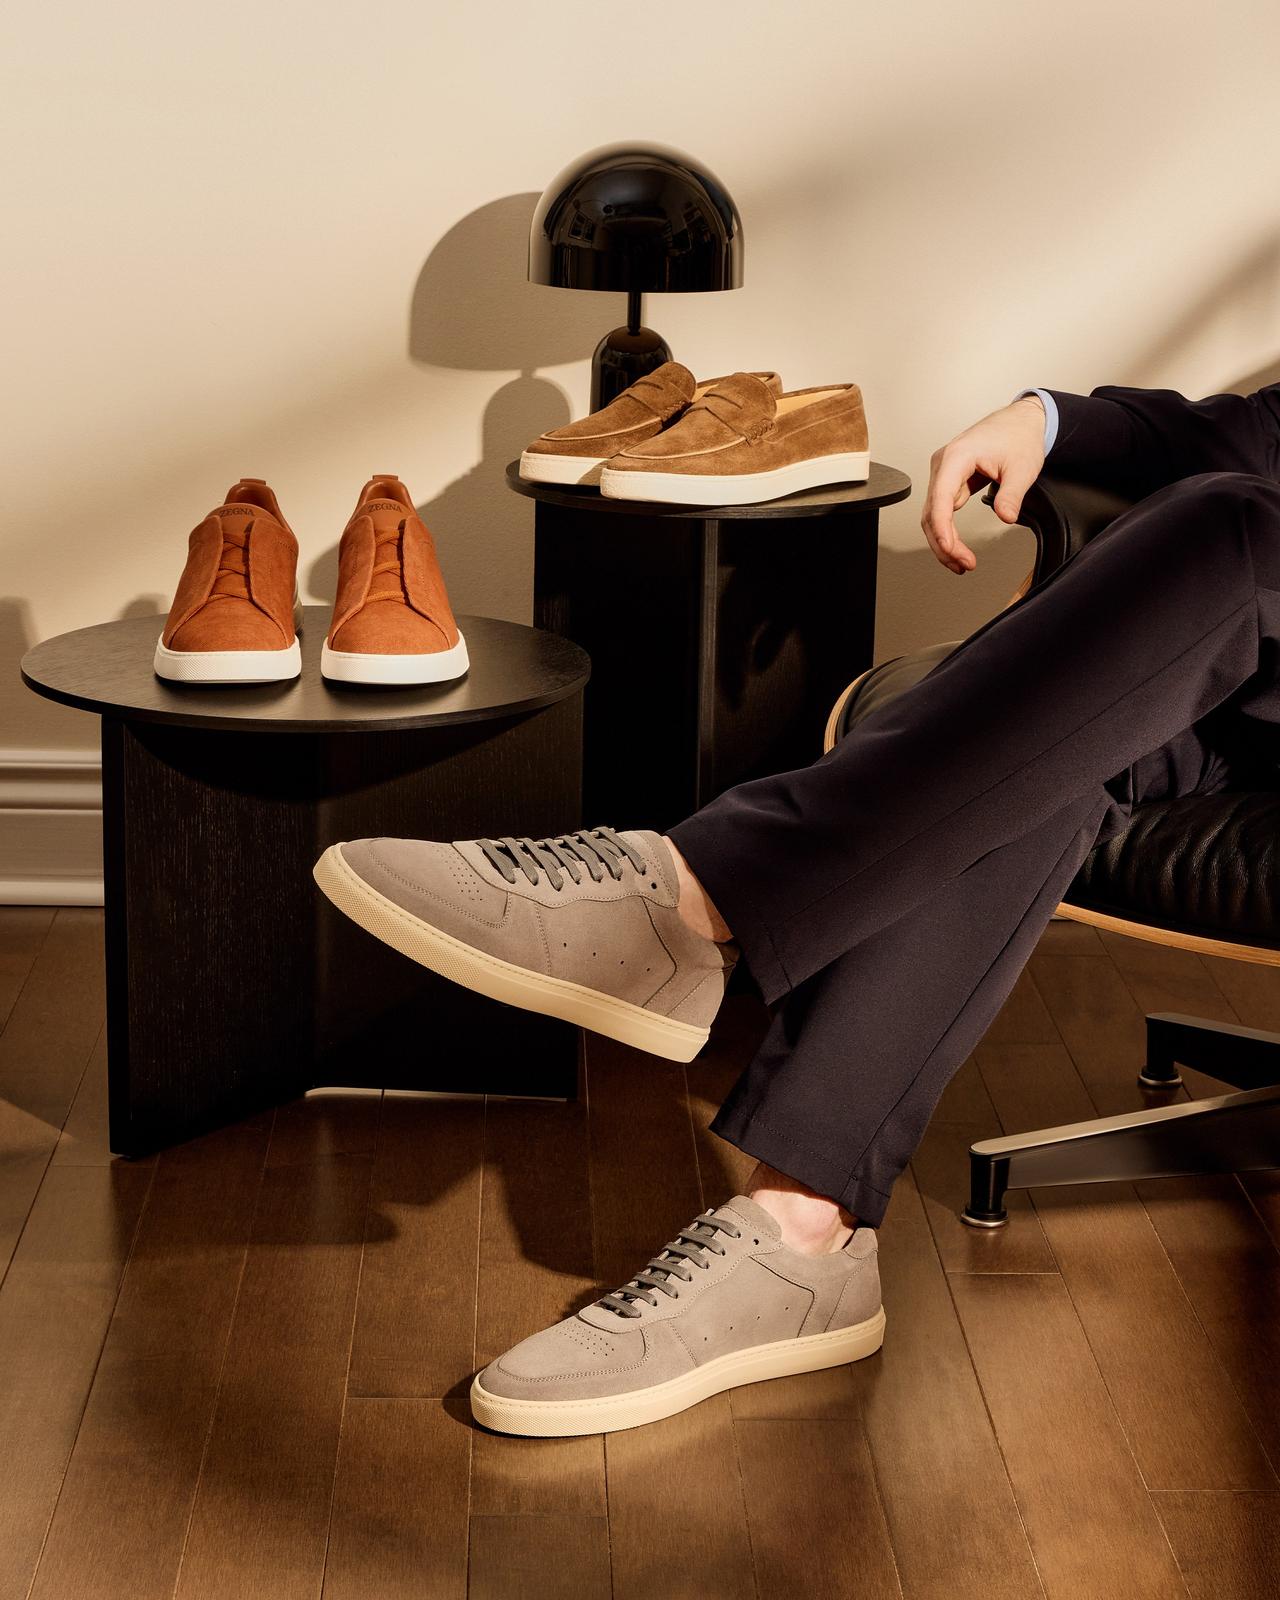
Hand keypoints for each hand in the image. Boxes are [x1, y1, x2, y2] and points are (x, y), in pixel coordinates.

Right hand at [922, 395, 1046, 573]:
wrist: (1022, 421)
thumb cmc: (1019, 436)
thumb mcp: (1022, 468)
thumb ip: (1011, 495)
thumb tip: (1005, 518)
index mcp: (957, 457)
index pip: (940, 499)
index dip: (943, 530)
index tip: (952, 550)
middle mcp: (943, 464)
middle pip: (932, 512)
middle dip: (944, 543)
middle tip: (963, 565)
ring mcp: (944, 472)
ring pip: (934, 514)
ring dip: (944, 541)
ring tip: (962, 563)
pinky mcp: (950, 479)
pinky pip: (942, 509)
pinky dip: (948, 530)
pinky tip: (958, 546)